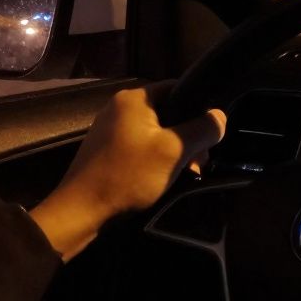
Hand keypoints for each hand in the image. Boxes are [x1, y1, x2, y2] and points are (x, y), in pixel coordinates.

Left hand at [30, 83, 225, 260]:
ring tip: (187, 173)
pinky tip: (165, 178)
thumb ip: (203, 129)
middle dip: (189, 136)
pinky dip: (157, 158)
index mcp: (134, 99)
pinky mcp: (106, 150)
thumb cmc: (129, 175)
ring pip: (157, 132)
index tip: (211, 132)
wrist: (81, 212)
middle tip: (201, 161)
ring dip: (175, 151)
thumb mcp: (174, 151)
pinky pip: (141, 146)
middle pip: (169, 112)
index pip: (178, 88)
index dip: (200, 107)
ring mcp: (110, 129)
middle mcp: (120, 107)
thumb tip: (220, 116)